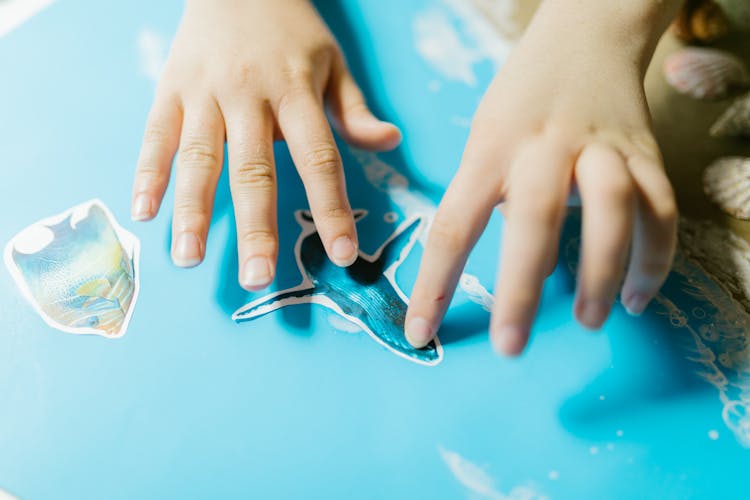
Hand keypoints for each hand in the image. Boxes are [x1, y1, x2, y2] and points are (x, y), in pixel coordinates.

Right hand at [131, 0, 400, 289]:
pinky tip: (141, 212)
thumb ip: (354, 110)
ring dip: (192, 210)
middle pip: (253, 168)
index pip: (319, 157)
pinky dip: (148, 172)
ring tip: (188, 259)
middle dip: (256, 227)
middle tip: (256, 279)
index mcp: (296, 91)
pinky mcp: (169, 87)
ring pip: (198, 156)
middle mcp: (248, 95)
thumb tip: (390, 143)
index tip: (341, 254)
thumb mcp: (333, 62)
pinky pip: (155, 134)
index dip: (331, 206)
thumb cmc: (291, 29)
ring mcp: (204, 91)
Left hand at [405, 0, 679, 354]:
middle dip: (520, 287)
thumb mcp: (485, 141)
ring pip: (610, 208)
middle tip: (512, 345)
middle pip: (533, 216)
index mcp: (490, 149)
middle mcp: (544, 147)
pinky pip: (659, 208)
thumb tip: (530, 274)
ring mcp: (601, 147)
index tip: (420, 335)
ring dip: (600, 272)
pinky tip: (637, 297)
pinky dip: (654, 258)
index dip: (434, 285)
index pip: (452, 224)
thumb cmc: (521, 102)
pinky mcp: (645, 153)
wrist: (585, 38)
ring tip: (587, 320)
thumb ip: (493, 201)